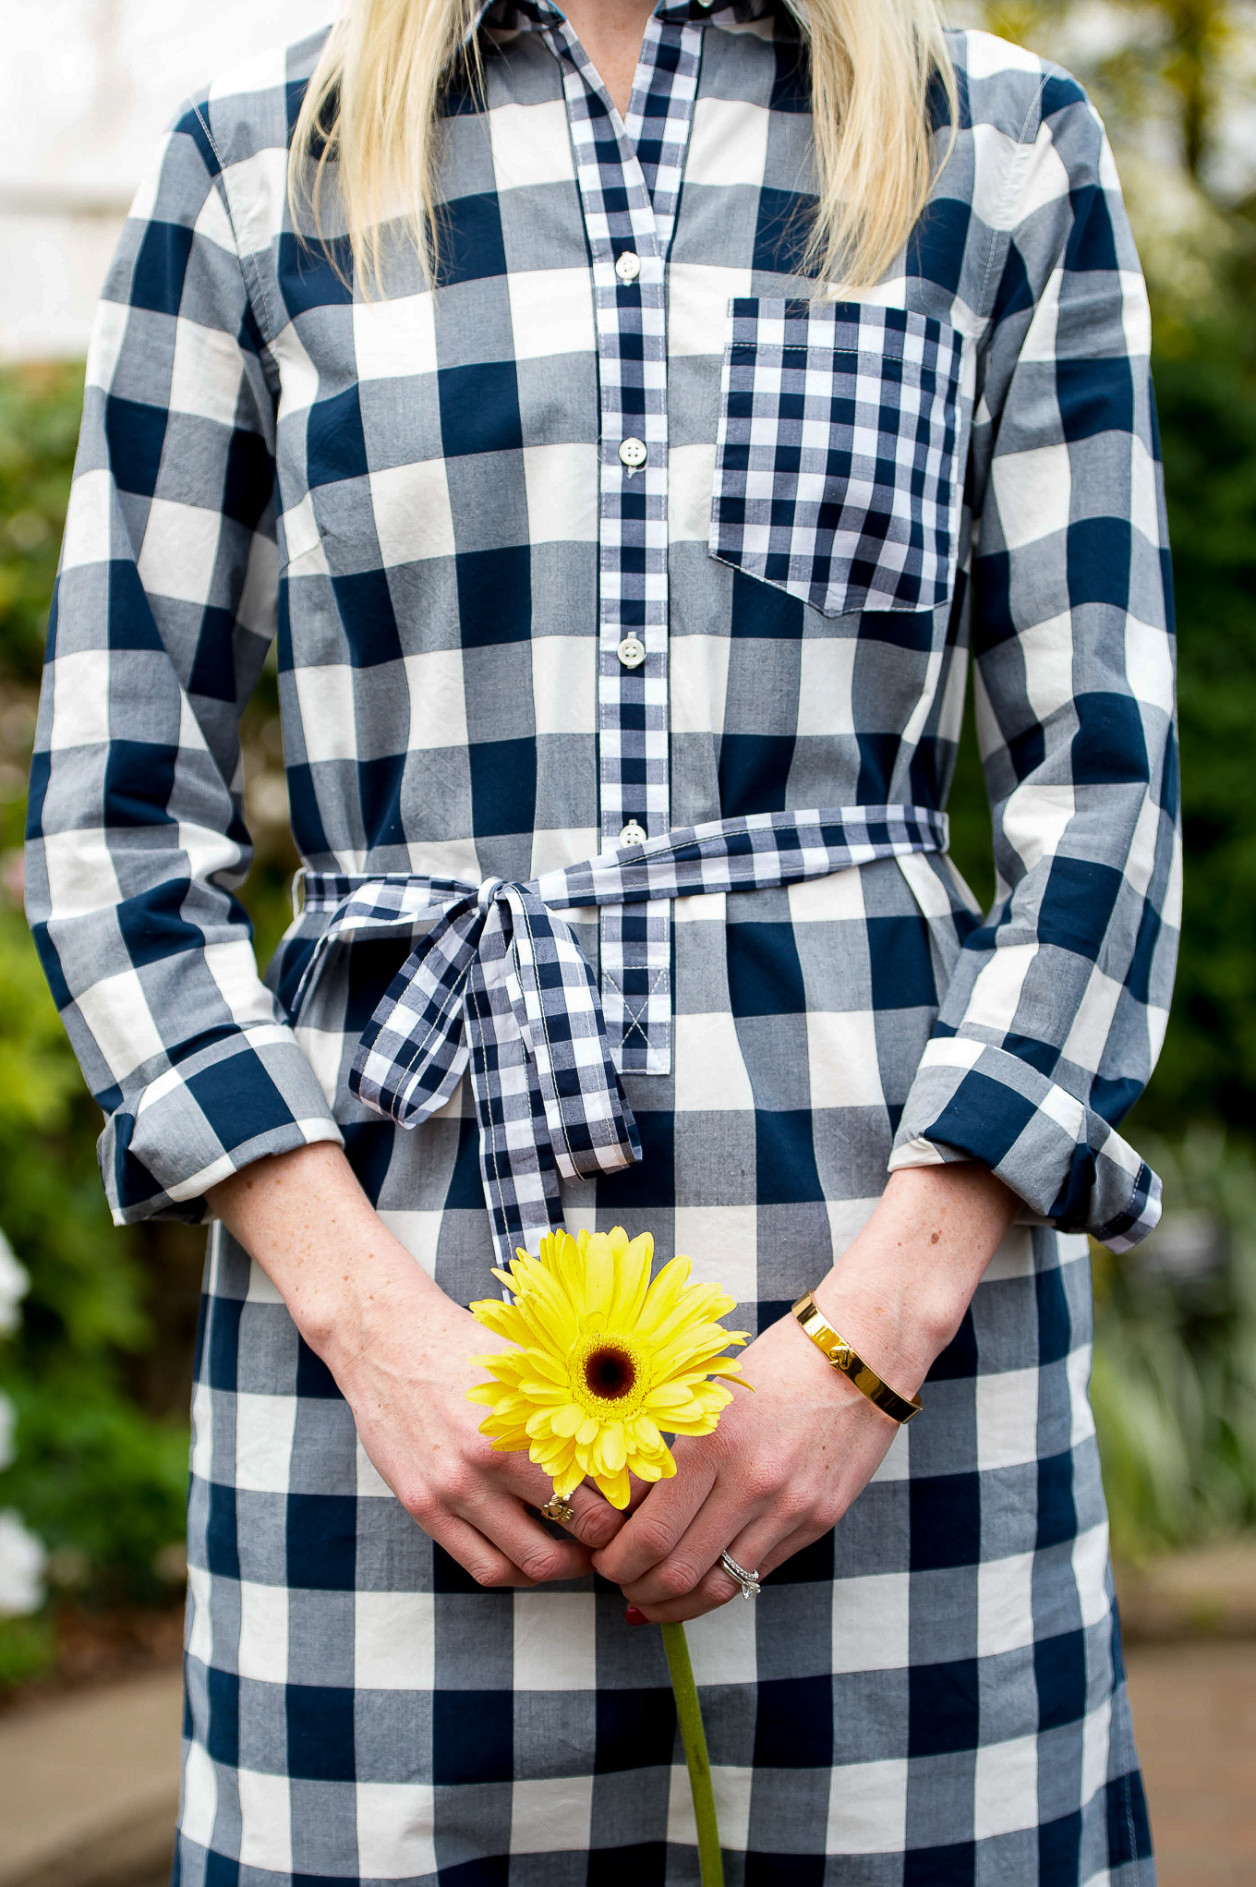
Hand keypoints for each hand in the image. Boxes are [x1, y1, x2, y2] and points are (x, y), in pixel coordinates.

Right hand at [210, 1144, 625, 1589]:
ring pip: (527, 1563)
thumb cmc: (461, 1343)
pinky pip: (480, 1565)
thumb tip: (632, 1411)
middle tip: (622, 1537)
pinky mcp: (423, 1507)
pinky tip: (533, 1557)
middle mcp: (487, 1464)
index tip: (645, 1500)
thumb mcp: (523, 1358)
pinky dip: (515, 1572)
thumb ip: (570, 1389)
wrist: (383, 1338)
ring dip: (564, 1567)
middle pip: (572, 1531)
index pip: (599, 1481)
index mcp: (522, 1422)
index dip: (631, 1500)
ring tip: (582, 1555)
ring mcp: (452, 1492)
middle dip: (607, 1542)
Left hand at [593, 1163, 1018, 1619]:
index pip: (650, 1534)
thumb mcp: (711, 1396)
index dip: (617, 1562)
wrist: (861, 1351)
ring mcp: (790, 1509)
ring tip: (653, 1599)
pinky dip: (722, 1587)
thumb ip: (673, 1454)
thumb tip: (627, 1510)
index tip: (603, 1561)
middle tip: (621, 1584)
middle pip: (679, 1572)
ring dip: (677, 1602)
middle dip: (638, 1588)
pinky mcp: (819, 1521)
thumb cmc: (776, 1361)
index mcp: (713, 1444)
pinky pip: (759, 1572)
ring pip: (720, 1588)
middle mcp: (752, 1485)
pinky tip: (700, 1584)